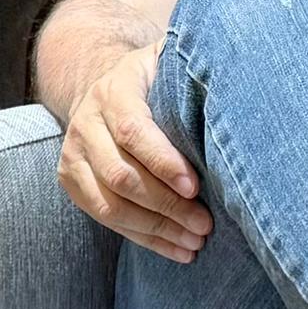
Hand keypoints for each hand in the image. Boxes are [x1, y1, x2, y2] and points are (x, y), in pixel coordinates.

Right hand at [56, 36, 212, 262]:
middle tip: (205, 224)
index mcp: (114, 90)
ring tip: (195, 242)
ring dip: (156, 228)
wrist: (103, 87)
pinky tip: (176, 249)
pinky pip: (105, 218)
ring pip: (110, 204)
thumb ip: (192, 60)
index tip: (195, 187)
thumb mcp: (168, 59)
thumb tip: (236, 70)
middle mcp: (85, 122)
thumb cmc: (154, 79)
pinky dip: (144, 238)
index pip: (132, 130)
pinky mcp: (71, 182)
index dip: (163, 162)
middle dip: (166, 205)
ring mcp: (73, 155)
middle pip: (121, 175)